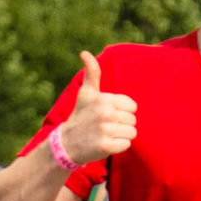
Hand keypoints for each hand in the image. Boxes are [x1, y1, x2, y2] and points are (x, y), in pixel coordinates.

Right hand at [55, 50, 137, 165]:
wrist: (67, 143)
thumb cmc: (81, 114)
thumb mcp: (86, 93)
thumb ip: (92, 72)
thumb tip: (84, 52)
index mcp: (104, 99)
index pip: (132, 106)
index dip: (122, 111)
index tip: (108, 113)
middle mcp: (105, 114)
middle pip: (133, 120)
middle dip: (122, 123)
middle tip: (105, 125)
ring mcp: (105, 131)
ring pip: (131, 132)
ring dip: (121, 135)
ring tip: (106, 134)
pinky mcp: (106, 147)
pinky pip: (126, 144)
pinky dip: (118, 146)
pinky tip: (105, 143)